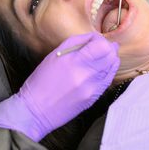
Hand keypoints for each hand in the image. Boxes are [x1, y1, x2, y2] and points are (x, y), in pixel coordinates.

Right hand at [0, 32, 119, 141]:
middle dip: (108, 48)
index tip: (93, 40)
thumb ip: (75, 44)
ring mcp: (93, 89)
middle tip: (99, 47)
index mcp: (74, 62)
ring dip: (109, 59)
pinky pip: (108, 80)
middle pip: (111, 56)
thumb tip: (93, 38)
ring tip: (100, 57)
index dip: (100, 39)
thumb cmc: (41, 81)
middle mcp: (87, 76)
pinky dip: (107, 71)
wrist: (36, 111)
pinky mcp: (94, 98)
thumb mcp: (53, 55)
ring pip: (112, 67)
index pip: (102, 46)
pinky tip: (99, 69)